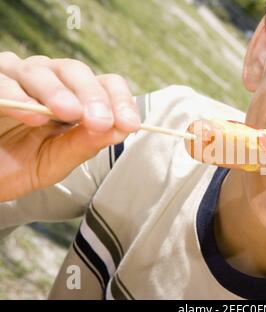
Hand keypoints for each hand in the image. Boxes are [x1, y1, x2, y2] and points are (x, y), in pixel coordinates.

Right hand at [0, 52, 140, 201]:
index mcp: (73, 96)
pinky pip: (2, 81)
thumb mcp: (58, 160)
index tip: (130, 124)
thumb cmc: (19, 165)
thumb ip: (86, 144)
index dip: (120, 101)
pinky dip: (18, 95)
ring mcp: (15, 77)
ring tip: (70, 113)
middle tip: (101, 121)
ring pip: (40, 71)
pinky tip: (33, 114)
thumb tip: (121, 129)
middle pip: (76, 71)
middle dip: (92, 96)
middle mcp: (47, 80)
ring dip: (57, 92)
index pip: (104, 85)